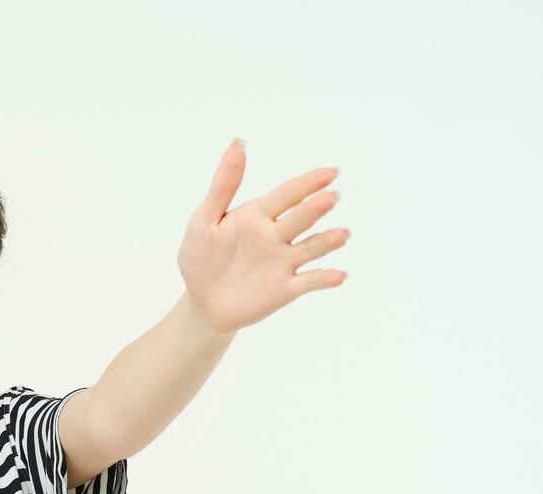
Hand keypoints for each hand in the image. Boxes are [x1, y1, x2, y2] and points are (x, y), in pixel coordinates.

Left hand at [177, 139, 349, 334]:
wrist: (200, 302)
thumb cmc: (201, 258)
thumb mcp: (204, 220)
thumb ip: (223, 185)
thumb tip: (237, 142)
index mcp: (258, 214)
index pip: (287, 194)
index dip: (307, 183)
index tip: (330, 172)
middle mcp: (277, 235)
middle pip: (301, 218)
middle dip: (316, 208)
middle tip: (331, 198)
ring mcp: (284, 262)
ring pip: (311, 248)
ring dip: (327, 241)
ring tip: (341, 234)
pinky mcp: (286, 289)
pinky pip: (309, 282)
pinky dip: (325, 278)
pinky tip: (339, 275)